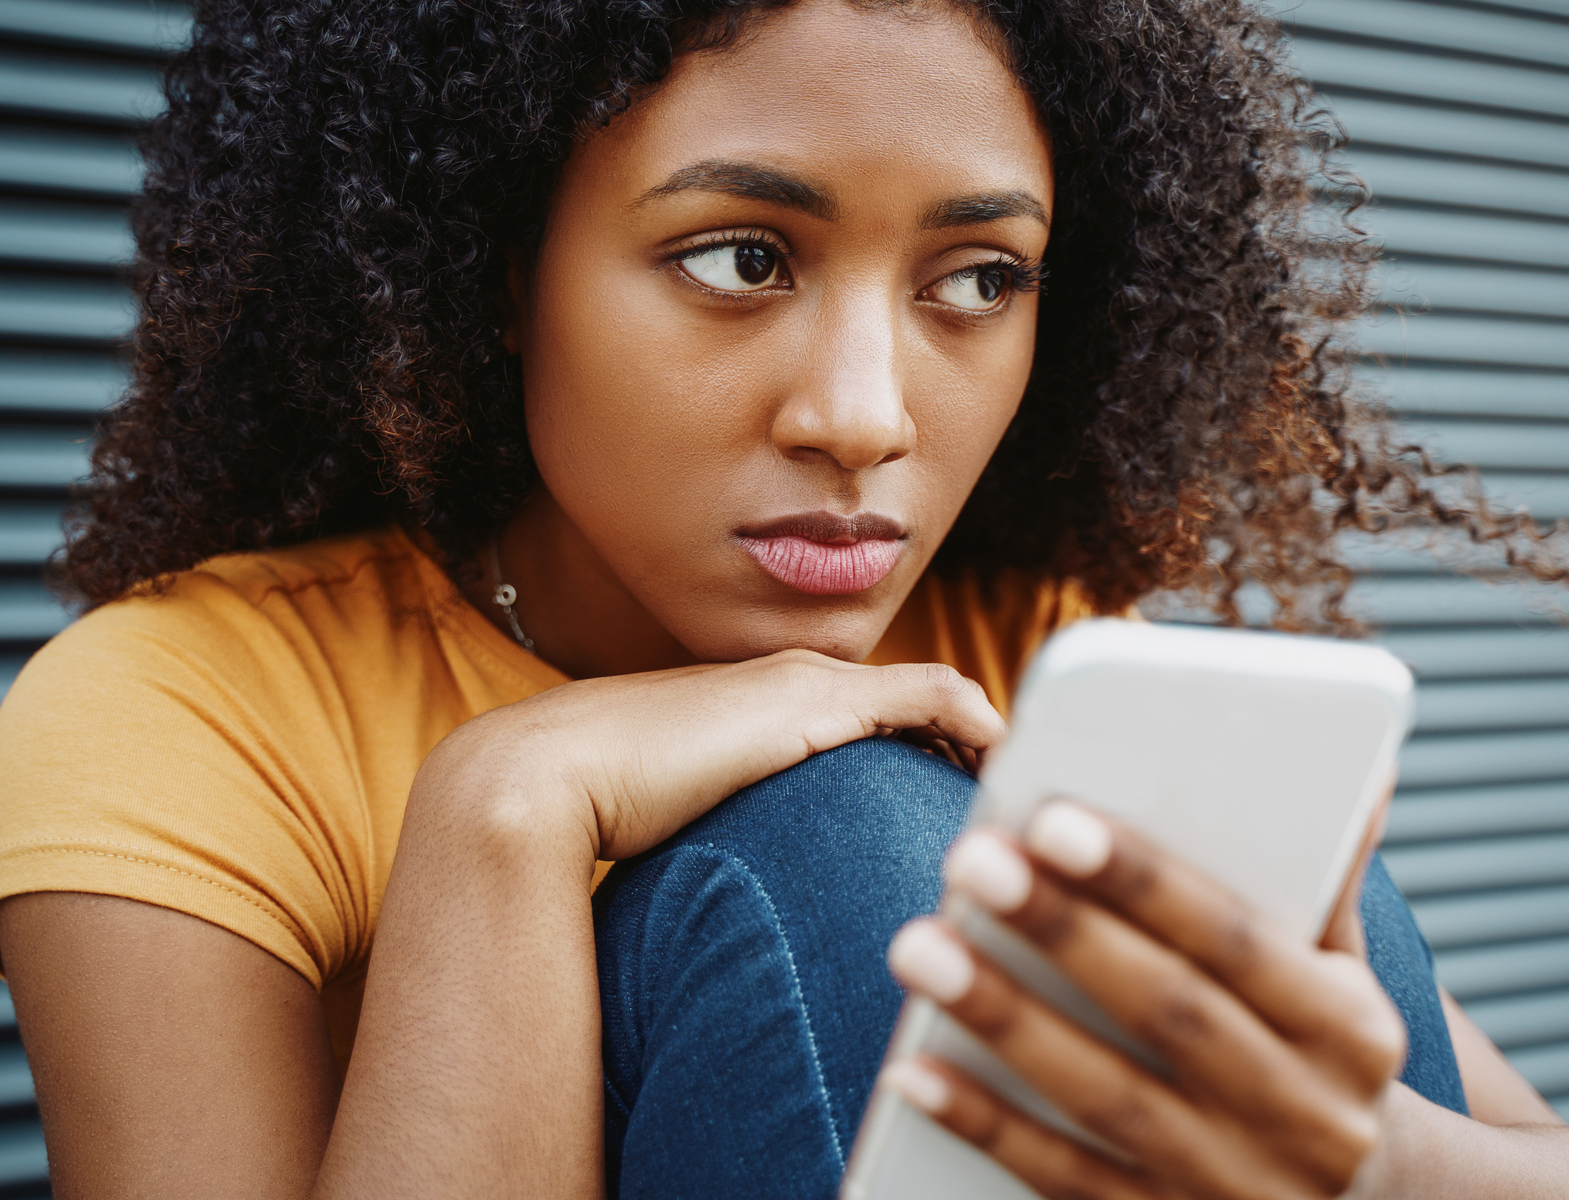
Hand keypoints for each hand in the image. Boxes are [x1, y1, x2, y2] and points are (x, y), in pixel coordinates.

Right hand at [419, 651, 1004, 861]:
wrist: (543, 778)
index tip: (970, 793)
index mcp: (767, 705)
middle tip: (1024, 791)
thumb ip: (731, 829)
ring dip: (982, 737)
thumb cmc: (601, 809)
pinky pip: (928, 697)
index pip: (875, 714)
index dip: (933, 746)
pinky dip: (972, 722)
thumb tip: (754, 889)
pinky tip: (998, 761)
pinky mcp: (812, 701)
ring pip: (932, 693)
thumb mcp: (684, 813)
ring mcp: (804, 684)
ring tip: (1026, 786)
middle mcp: (795, 680)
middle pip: (917, 699)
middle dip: (974, 740)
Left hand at [882, 800, 1403, 1198]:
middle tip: (970, 860)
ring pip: (1109, 1099)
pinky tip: (915, 1069)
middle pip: (1169, 1014)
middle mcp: (1309, 1119)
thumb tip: (1353, 764)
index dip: (1147, 882)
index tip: (1054, 820)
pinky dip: (986, 1124)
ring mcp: (1238, 1191)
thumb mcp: (1344, 976)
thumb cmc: (1318, 1054)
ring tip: (921, 946)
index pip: (1241, 942)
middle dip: (1062, 932)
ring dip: (1005, 1019)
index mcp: (1352, 1032)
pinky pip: (1066, 1185)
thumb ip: (1323, 877)